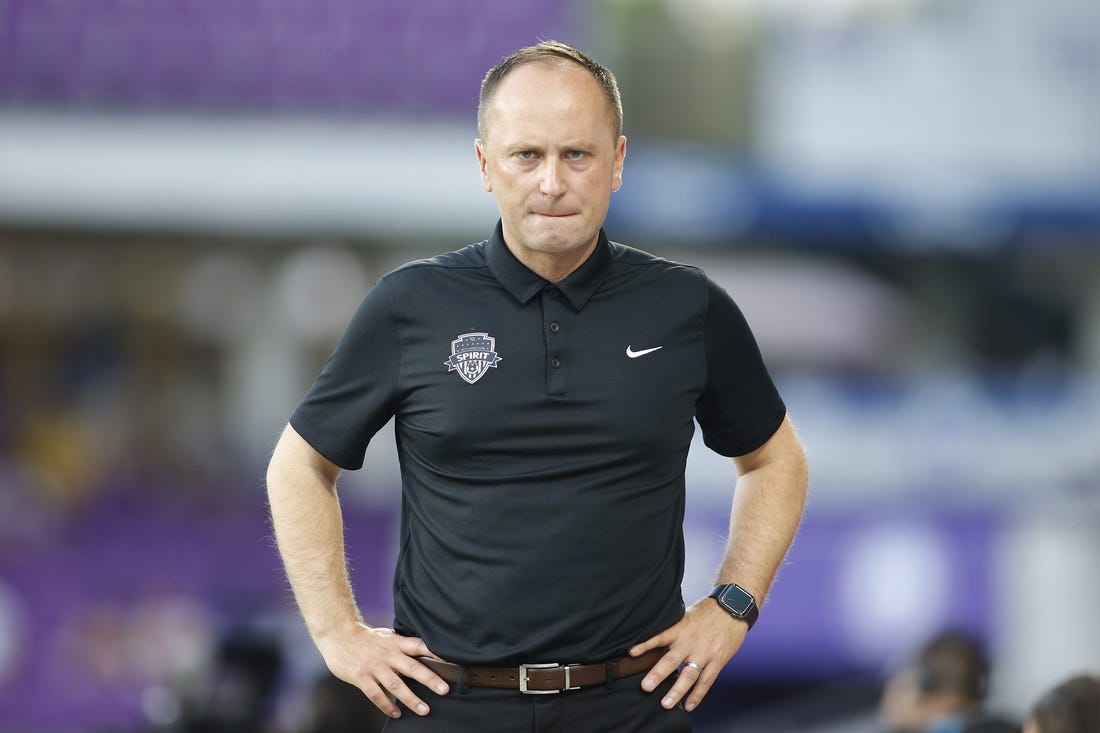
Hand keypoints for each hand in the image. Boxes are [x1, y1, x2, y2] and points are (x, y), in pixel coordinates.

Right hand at [316, 624, 449, 718]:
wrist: (339, 635)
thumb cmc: (365, 638)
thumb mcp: (386, 636)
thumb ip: (401, 646)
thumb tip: (422, 652)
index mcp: (396, 643)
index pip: (419, 646)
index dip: (435, 652)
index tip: (450, 660)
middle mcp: (388, 655)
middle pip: (412, 668)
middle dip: (429, 680)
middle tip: (444, 690)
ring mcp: (374, 667)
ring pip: (396, 685)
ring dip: (411, 699)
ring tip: (424, 710)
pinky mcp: (361, 677)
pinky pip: (376, 695)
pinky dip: (387, 705)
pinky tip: (397, 713)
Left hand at [628, 598, 747, 711]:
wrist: (732, 607)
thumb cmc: (707, 611)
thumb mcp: (686, 615)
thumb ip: (673, 629)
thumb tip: (656, 641)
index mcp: (680, 629)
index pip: (659, 637)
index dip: (645, 645)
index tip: (632, 653)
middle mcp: (690, 642)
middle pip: (671, 661)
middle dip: (657, 675)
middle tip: (646, 687)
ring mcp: (704, 653)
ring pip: (689, 676)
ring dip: (677, 691)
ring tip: (665, 704)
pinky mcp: (717, 661)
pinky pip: (706, 681)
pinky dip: (697, 695)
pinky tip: (689, 705)